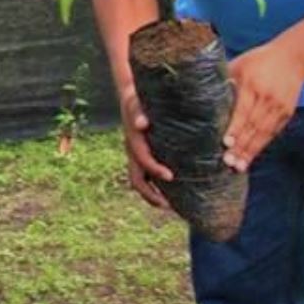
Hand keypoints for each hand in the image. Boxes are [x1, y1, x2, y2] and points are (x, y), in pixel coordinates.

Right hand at [119, 88, 172, 210]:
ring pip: (141, 182)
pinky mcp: (141, 157)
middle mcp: (132, 152)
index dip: (154, 170)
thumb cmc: (137, 98)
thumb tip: (141, 125)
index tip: (170, 177)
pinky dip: (156, 187)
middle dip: (151, 195)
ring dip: (153, 196)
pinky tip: (172, 192)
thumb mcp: (136, 101)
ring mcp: (135, 157)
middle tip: (169, 205)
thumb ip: (138, 112)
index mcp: (132, 141)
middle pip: (137, 181)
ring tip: (171, 206)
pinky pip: (146, 177)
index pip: (142, 161)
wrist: (130, 97)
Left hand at [222, 41, 303, 171]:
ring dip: (251, 151)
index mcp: (253, 85)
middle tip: (228, 163)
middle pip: (253, 126)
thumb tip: (201, 94)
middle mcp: (267, 98)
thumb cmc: (259, 60)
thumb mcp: (239, 64)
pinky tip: (251, 157)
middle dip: (241, 146)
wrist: (294, 58)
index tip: (225, 143)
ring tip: (239, 166)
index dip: (235, 128)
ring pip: (264, 133)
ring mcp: (279, 107)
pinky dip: (261, 146)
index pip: (243, 111)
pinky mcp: (287, 113)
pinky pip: (272, 133)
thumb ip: (224, 81)